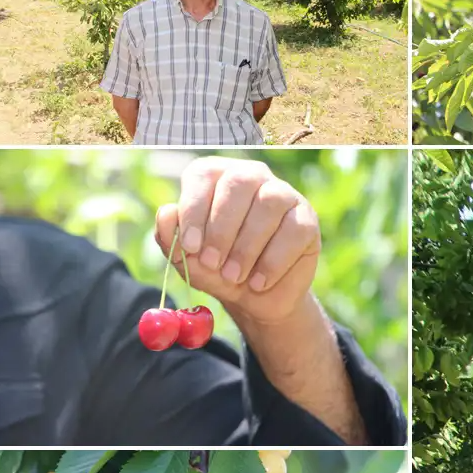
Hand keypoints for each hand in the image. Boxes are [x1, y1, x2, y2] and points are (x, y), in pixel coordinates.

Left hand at [155, 158, 320, 325]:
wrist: (256, 297)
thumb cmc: (218, 269)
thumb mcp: (187, 259)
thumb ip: (170, 237)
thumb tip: (166, 212)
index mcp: (217, 177)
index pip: (205, 175)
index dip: (195, 209)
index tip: (190, 247)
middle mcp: (252, 176)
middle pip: (240, 183)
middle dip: (222, 228)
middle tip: (213, 264)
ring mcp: (283, 194)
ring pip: (269, 204)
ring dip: (247, 247)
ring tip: (235, 277)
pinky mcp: (307, 218)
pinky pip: (294, 230)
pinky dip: (273, 262)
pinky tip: (259, 282)